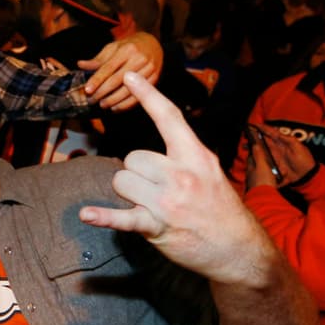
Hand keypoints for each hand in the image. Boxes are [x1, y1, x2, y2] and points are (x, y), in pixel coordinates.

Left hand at [77, 31, 163, 110]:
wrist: (153, 44)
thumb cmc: (129, 46)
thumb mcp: (113, 47)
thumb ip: (98, 59)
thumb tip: (80, 65)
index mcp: (127, 50)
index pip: (109, 67)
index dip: (97, 79)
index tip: (87, 90)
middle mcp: (139, 59)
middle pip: (118, 80)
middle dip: (103, 92)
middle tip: (92, 100)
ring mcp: (149, 70)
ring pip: (129, 90)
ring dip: (113, 100)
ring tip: (102, 105)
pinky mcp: (154, 79)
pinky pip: (139, 96)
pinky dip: (125, 105)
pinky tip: (115, 108)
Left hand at [79, 72, 274, 285]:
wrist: (237, 249)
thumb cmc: (220, 209)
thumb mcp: (210, 172)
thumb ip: (184, 156)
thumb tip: (154, 152)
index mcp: (196, 156)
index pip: (169, 118)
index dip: (148, 94)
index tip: (129, 75)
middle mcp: (181, 175)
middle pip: (132, 158)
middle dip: (136, 173)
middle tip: (154, 190)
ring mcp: (168, 201)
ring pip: (122, 181)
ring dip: (128, 193)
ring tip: (149, 206)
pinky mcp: (156, 226)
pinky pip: (122, 217)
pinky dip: (103, 217)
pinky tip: (87, 214)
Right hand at [249, 124, 316, 188]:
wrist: (307, 176)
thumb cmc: (304, 160)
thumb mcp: (298, 147)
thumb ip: (288, 139)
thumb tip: (277, 133)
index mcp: (283, 142)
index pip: (271, 133)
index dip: (263, 128)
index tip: (254, 125)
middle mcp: (277, 148)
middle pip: (263, 141)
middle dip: (254, 137)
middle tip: (245, 136)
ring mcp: (274, 157)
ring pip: (261, 150)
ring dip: (253, 148)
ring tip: (246, 147)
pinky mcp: (273, 166)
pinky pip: (263, 161)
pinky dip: (257, 159)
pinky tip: (251, 158)